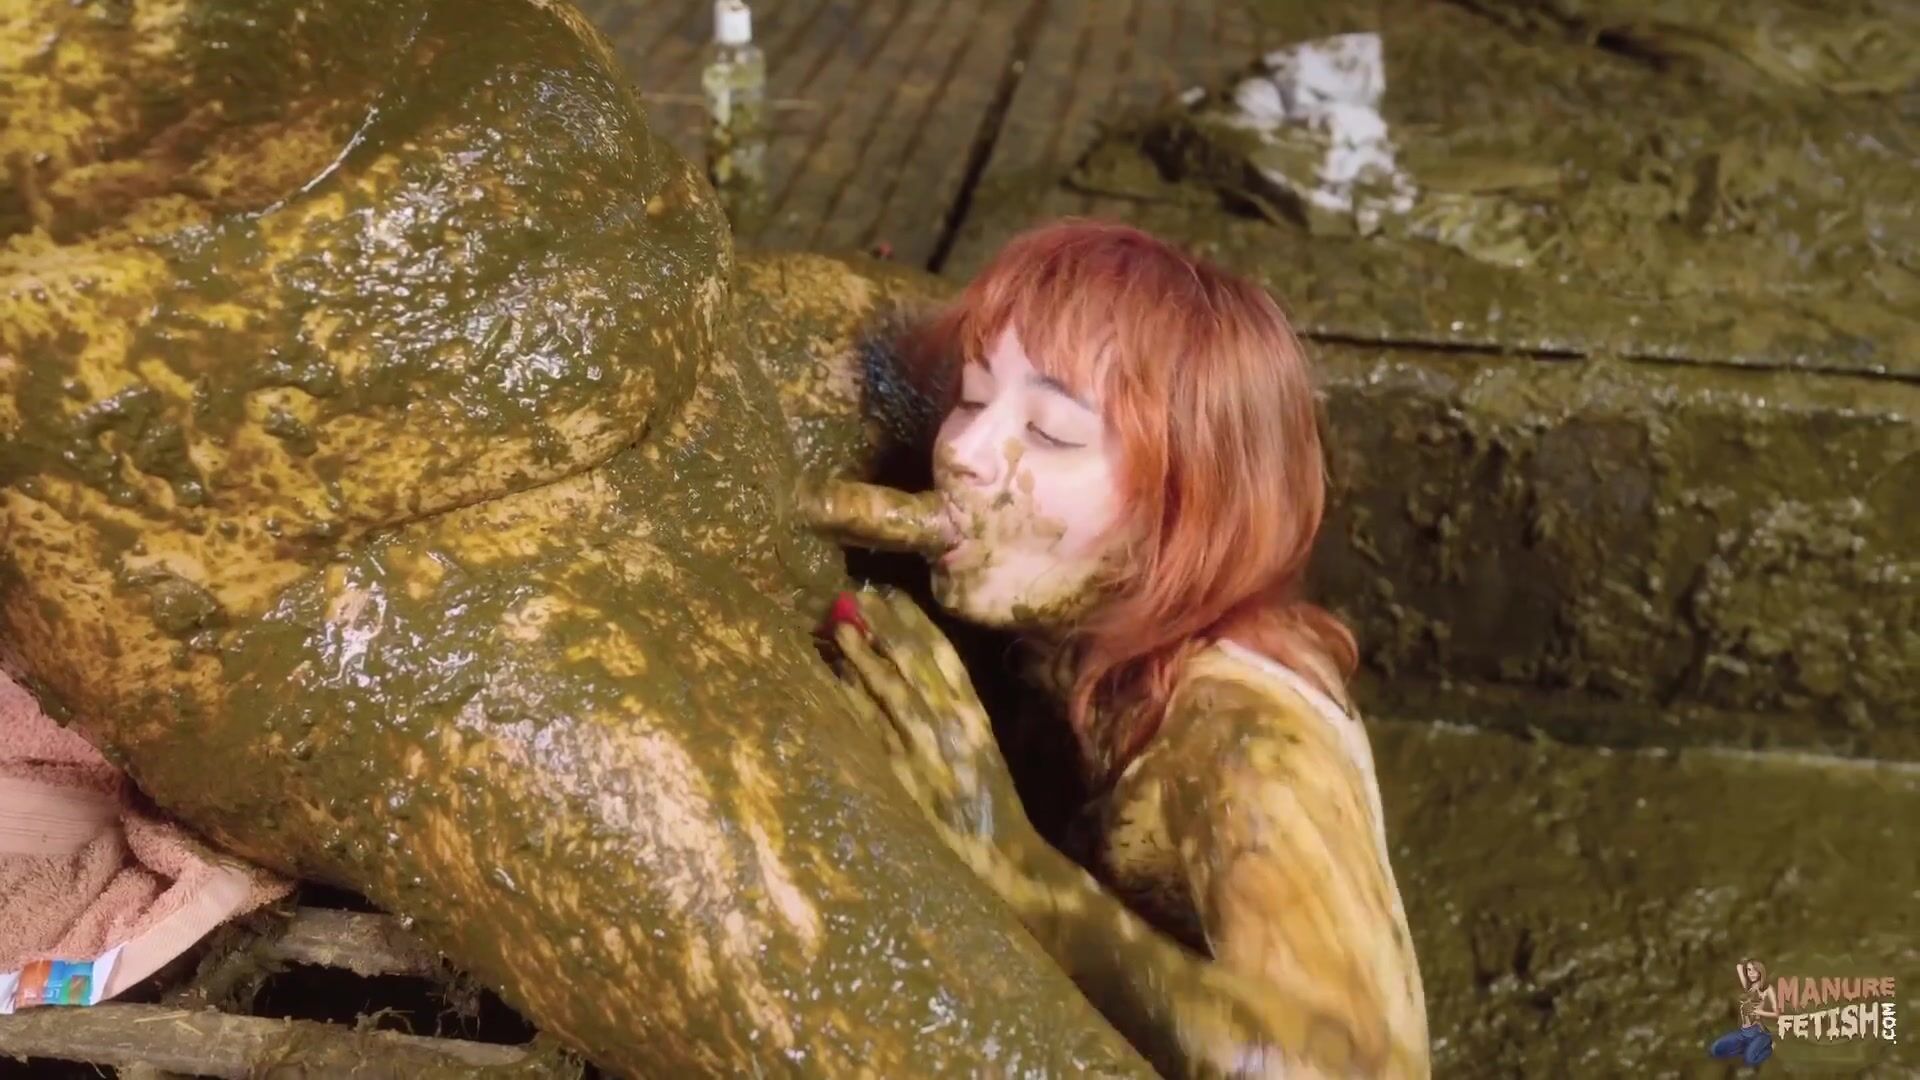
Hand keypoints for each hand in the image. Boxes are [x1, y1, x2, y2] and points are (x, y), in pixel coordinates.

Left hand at [826, 588, 1034, 854]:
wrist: (1002, 856)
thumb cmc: (986, 804)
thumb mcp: (976, 749)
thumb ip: (952, 716)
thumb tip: (914, 677)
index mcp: (974, 716)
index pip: (944, 657)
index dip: (916, 623)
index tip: (892, 595)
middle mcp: (953, 725)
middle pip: (917, 664)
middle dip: (887, 627)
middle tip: (858, 596)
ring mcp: (927, 749)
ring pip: (892, 690)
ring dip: (865, 657)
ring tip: (840, 628)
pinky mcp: (905, 775)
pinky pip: (875, 729)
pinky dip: (856, 701)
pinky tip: (837, 680)